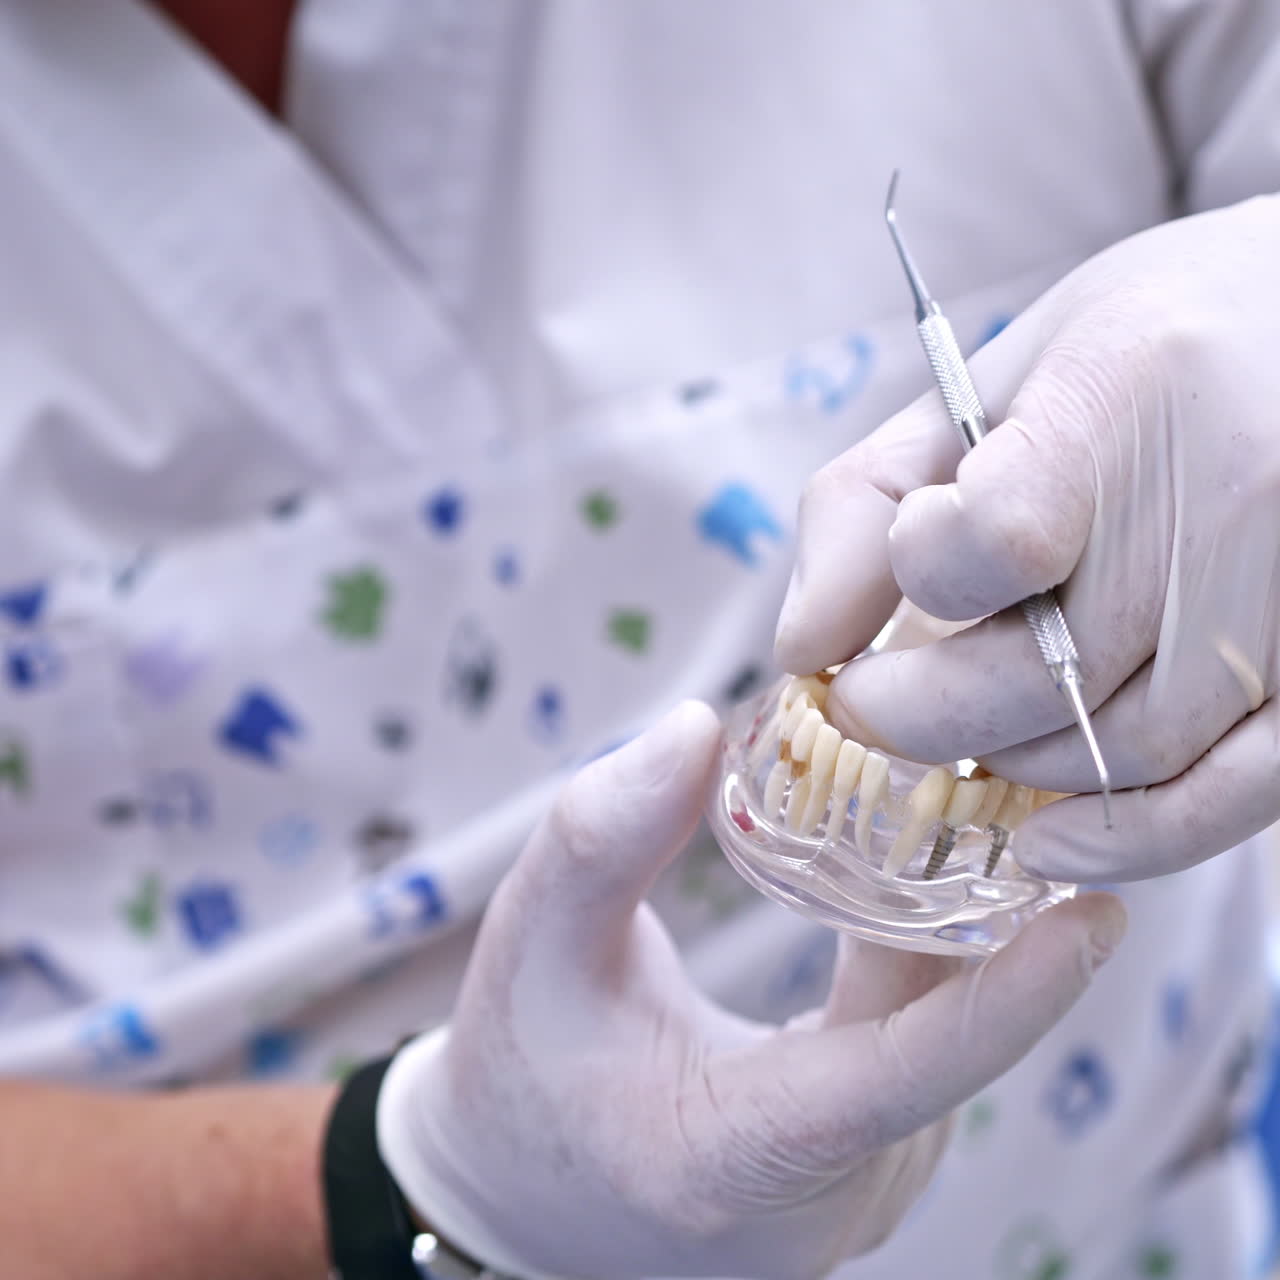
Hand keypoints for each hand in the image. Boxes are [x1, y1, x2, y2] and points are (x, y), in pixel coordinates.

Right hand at [377, 702, 1123, 1279]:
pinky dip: (928, 952)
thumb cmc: (523, 1076)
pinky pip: (929, 1043)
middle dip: (984, 901)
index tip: (1094, 909)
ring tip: (953, 791)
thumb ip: (600, 836)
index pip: (909, 1076)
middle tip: (996, 765)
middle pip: (944, 1029)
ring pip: (943, 1031)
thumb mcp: (532, 946)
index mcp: (744, 1152)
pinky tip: (917, 866)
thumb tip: (698, 722)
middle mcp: (835, 1190)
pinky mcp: (877, 1162)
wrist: (530, 1199)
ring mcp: (867, 1185)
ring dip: (956, 918)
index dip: (1012, 995)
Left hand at [775, 194, 1279, 884]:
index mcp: (1126, 391)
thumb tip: (798, 649)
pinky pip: (1228, 798)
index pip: (995, 538)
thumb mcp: (982, 387)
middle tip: (870, 702)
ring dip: (1008, 765)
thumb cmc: (1132, 356)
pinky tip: (1043, 841)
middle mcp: (1231, 497)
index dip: (922, 571)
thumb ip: (865, 505)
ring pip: (1113, 753)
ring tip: (967, 728)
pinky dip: (1125, 839)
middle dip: (916, 712)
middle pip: (1038, 677)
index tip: (909, 564)